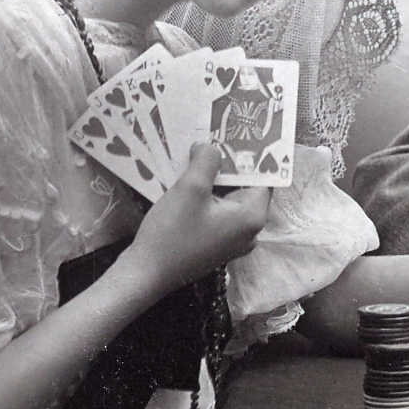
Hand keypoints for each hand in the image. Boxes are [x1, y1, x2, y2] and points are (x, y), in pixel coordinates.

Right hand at [120, 143, 269, 297]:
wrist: (146, 274)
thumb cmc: (172, 233)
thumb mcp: (190, 188)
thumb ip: (207, 161)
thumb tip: (211, 147)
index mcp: (253, 217)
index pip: (263, 177)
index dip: (250, 155)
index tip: (238, 134)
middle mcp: (250, 231)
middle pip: (246, 187)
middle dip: (229, 165)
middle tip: (214, 138)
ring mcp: (233, 240)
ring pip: (229, 199)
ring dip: (215, 180)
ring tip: (200, 155)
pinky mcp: (216, 244)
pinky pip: (218, 212)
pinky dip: (208, 196)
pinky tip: (190, 181)